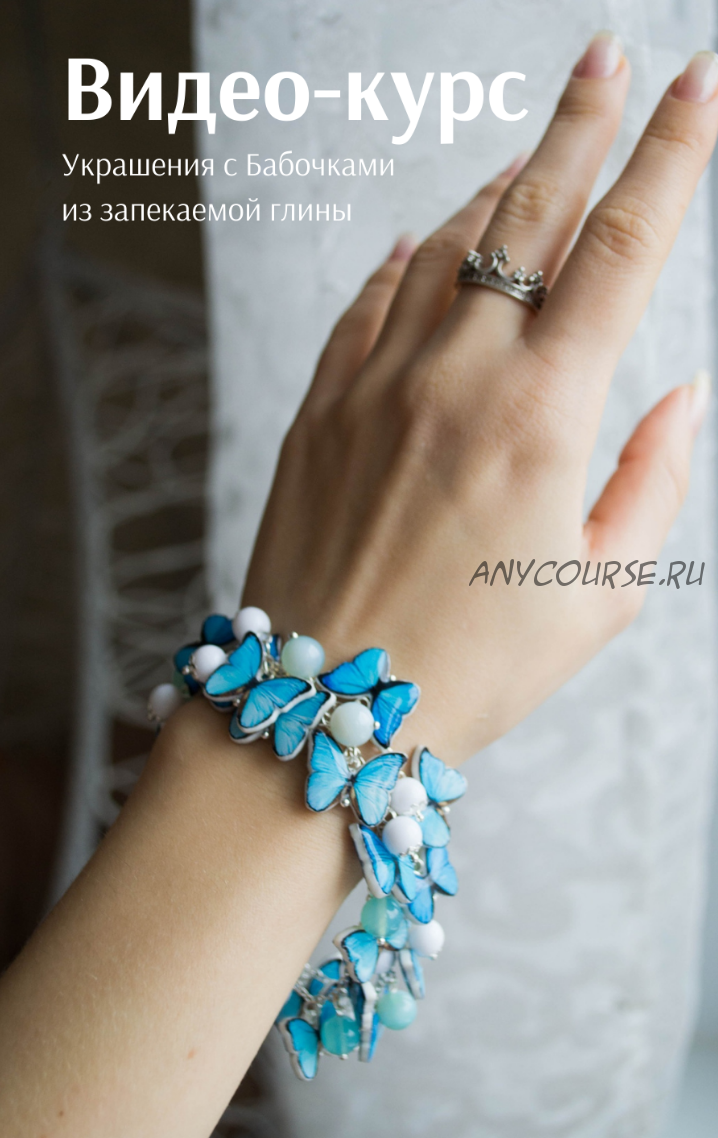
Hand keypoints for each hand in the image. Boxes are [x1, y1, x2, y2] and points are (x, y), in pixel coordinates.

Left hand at [243, 37, 715, 760]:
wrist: (326, 705)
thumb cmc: (475, 668)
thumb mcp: (600, 594)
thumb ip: (652, 480)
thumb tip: (681, 395)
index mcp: (542, 417)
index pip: (622, 249)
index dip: (668, 155)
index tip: (694, 85)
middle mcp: (455, 377)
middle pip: (528, 212)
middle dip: (579, 122)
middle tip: (606, 54)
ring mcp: (375, 385)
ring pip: (444, 246)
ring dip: (494, 189)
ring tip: (531, 155)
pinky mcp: (319, 409)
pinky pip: (367, 304)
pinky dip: (405, 262)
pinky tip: (424, 242)